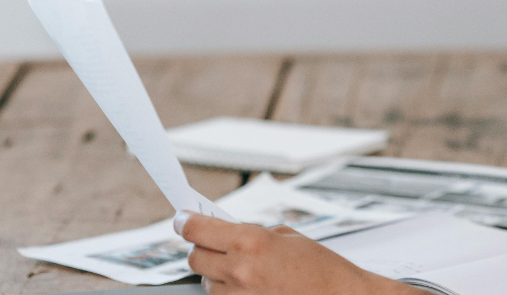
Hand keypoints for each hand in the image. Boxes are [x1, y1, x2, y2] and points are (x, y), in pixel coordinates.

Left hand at [175, 211, 416, 294]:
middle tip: (212, 244)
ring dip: (215, 274)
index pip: (196, 230)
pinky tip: (246, 286)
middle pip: (195, 259)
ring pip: (206, 284)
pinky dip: (228, 291)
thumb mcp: (289, 237)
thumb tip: (229, 234)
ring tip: (239, 270)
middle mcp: (239, 271)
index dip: (185, 222)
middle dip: (201, 249)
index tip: (182, 219)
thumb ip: (255, 234)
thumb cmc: (323, 269)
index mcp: (250, 242)